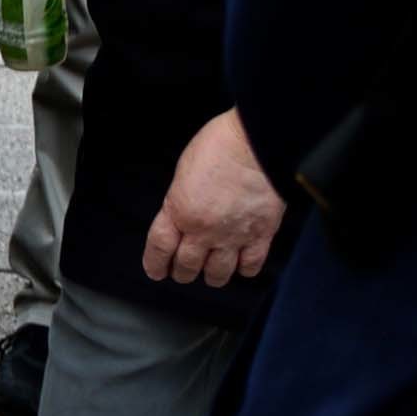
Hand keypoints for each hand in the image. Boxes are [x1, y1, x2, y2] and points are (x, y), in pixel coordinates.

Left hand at [143, 110, 283, 287]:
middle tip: (184, 271)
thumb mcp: (184, 171)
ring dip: (212, 276)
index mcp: (178, 210)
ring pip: (217, 273)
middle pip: (186, 266)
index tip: (157, 272)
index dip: (155, 264)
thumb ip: (181, 199)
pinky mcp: (261, 233)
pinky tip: (241, 266)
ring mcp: (232, 234)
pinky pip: (250, 264)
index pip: (159, 249)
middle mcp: (203, 229)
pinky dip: (244, 269)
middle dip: (183, 272)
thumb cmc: (222, 144)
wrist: (259, 139)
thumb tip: (183, 214)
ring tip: (212, 273)